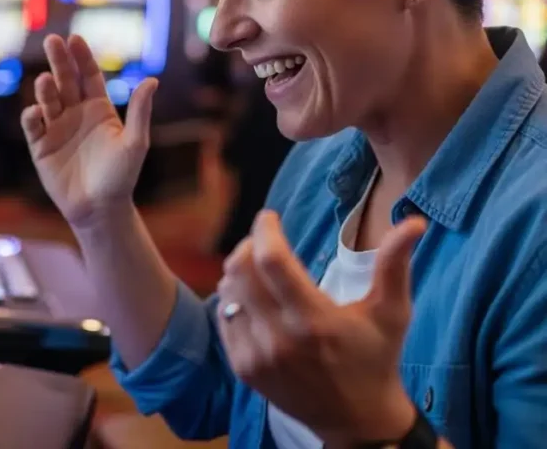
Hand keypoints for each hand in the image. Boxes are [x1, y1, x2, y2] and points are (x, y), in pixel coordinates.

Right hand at [20, 34, 157, 228]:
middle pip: (65, 80)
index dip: (81, 56)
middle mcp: (75, 113)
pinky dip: (32, 117)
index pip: (88, 75)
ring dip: (45, 88)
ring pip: (48, 100)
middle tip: (52, 41)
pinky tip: (36, 112)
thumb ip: (139, 112)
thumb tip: (152, 81)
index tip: (75, 38)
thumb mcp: (135, 143)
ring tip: (45, 81)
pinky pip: (33, 126)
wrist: (100, 209)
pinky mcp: (40, 146)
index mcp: (99, 108)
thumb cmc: (121, 176)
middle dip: (59, 60)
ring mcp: (56, 128)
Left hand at [216, 210, 425, 445]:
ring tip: (257, 267)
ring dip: (238, 271)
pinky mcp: (243, 369)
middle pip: (241, 271)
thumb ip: (396, 264)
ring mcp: (257, 356)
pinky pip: (224, 318)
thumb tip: (414, 223)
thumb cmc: (376, 359)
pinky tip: (251, 297)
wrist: (356, 420)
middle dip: (248, 245)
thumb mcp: (392, 312)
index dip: (264, 231)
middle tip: (263, 240)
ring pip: (228, 292)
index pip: (271, 260)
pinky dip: (232, 299)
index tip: (269, 217)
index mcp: (314, 320)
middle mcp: (280, 338)